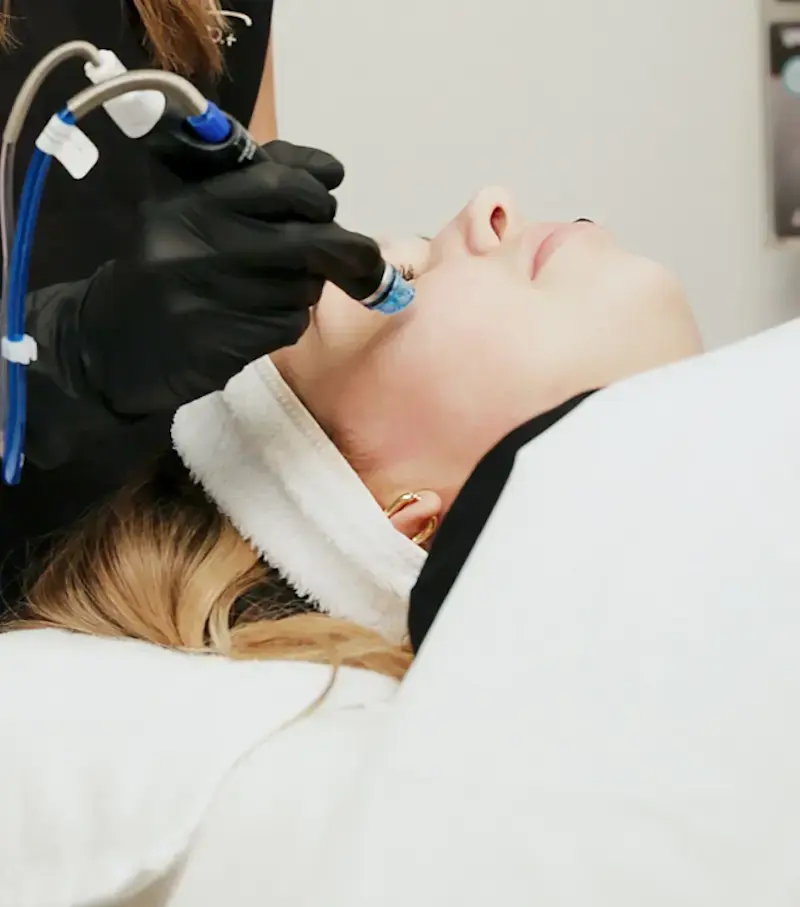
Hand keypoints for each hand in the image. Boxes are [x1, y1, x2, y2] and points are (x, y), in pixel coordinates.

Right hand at [62, 141, 379, 413]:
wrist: (111, 345)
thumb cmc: (164, 269)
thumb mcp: (188, 213)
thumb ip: (253, 186)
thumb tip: (330, 171)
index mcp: (188, 206)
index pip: (278, 184)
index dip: (317, 193)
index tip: (326, 203)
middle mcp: (197, 250)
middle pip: (307, 240)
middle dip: (342, 247)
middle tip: (350, 253)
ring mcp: (212, 301)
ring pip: (304, 287)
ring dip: (305, 286)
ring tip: (274, 287)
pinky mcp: (227, 344)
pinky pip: (290, 323)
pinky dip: (288, 319)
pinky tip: (260, 318)